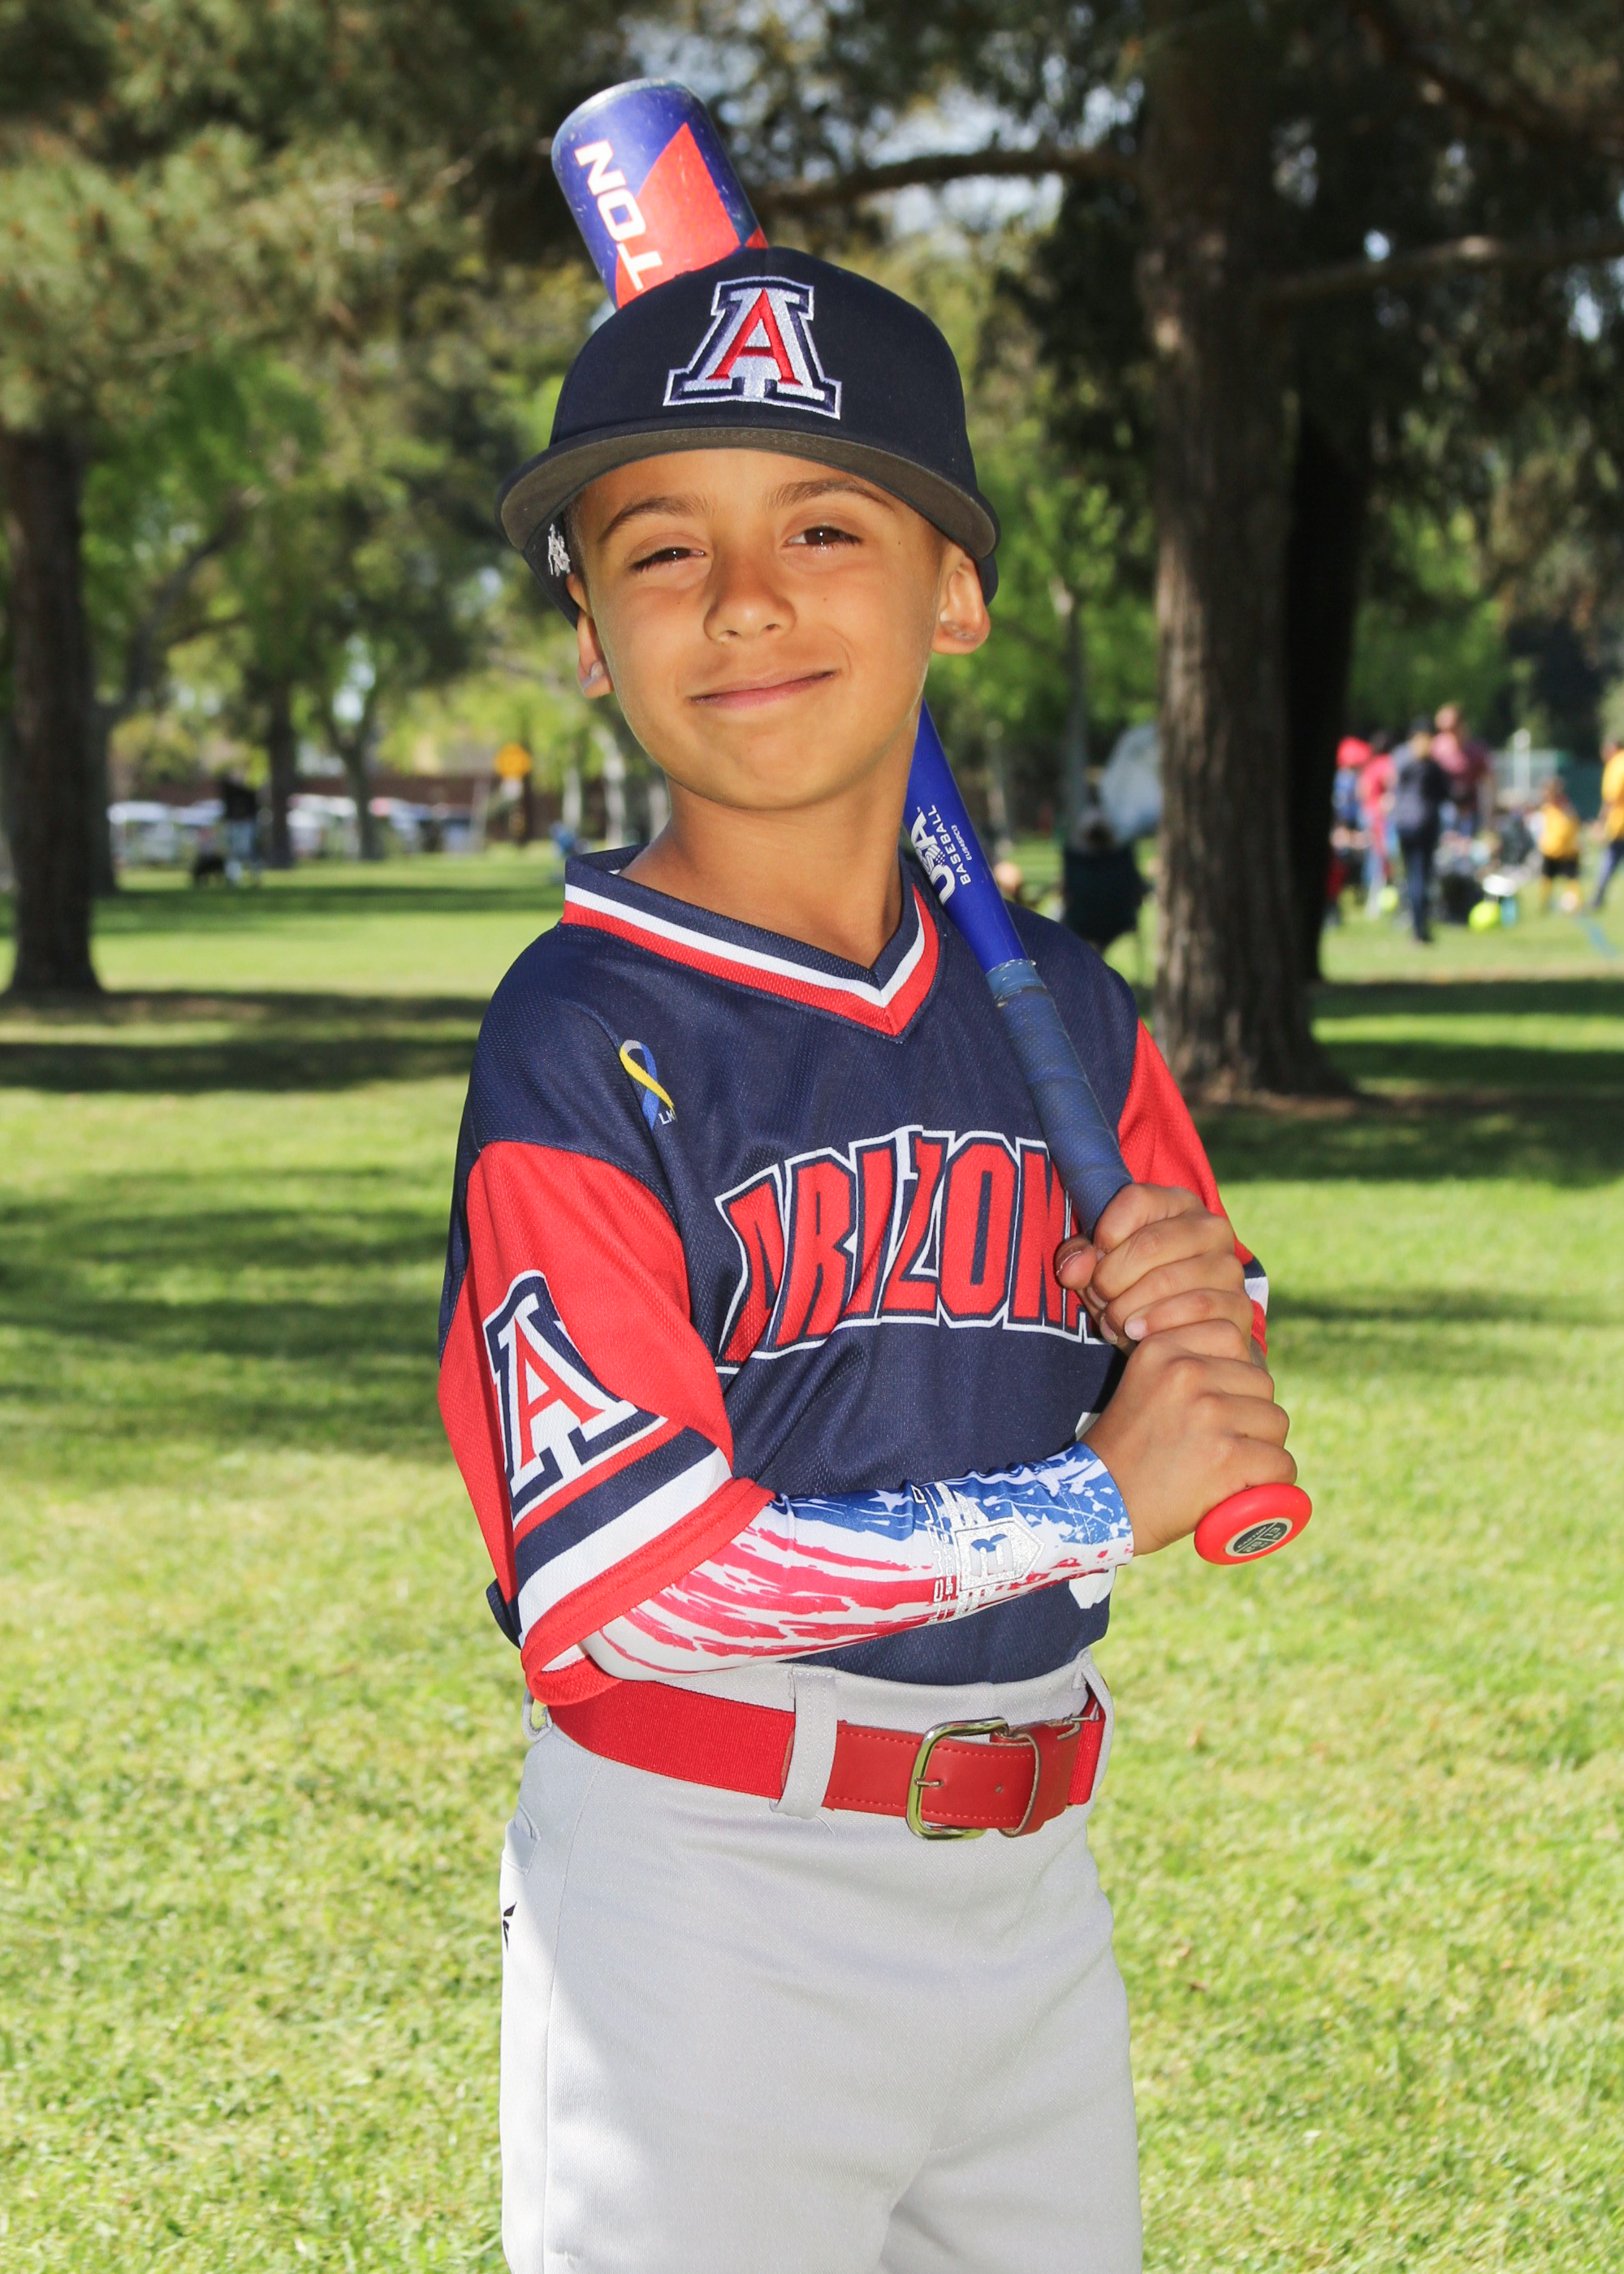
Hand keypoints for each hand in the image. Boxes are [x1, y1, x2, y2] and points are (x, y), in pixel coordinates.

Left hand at [1056, 1183, 1253, 1352]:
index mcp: (1177, 1203)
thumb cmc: (1134, 1289)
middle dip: (1112, 1278)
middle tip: (1100, 1300)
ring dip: (1130, 1307)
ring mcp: (1229, 1266)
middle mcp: (1211, 1227)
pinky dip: (1158, 1325)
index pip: (1136, 1200)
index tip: (1095, 1260)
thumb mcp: (1102, 1268)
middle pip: (1149, 1243)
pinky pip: (1196, 1310)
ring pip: (1169, 1280)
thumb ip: (1080, 1260)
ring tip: (1115, 1321)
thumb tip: (1071, 1269)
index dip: (1105, 1234)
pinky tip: (1139, 1334)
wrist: (1181, 1334)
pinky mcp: (1239, 1304)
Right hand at [1083, 1322, 1294, 1555]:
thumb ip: (1185, 1366)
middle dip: (1252, 1414)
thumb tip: (1248, 1362)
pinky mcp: (1226, 1454)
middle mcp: (1185, 1372)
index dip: (1233, 1373)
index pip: (1231, 1335)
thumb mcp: (1144, 1385)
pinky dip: (1272, 1482)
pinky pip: (1279, 1463)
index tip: (1216, 1403)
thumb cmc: (1127, 1452)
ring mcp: (1208, 1412)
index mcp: (1161, 1349)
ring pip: (1275, 1421)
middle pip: (1260, 1382)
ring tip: (1231, 1466)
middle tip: (1224, 1443)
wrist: (1100, 1506)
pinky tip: (1246, 1489)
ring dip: (1263, 1447)